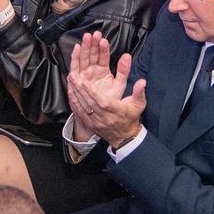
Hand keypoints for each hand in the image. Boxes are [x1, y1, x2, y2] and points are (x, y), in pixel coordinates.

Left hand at [66, 31, 145, 147]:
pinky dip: (74, 102)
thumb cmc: (131, 118)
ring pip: (83, 107)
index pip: (102, 102)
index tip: (86, 82)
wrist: (125, 137)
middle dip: (80, 89)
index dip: (93, 93)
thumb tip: (142, 82)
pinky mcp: (90, 124)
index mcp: (116, 111)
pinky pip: (80, 113)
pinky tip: (70, 94)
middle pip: (90, 102)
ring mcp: (96, 121)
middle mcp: (104, 117)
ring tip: (71, 80)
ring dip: (76, 93)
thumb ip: (139, 92)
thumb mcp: (139, 105)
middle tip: (73, 76)